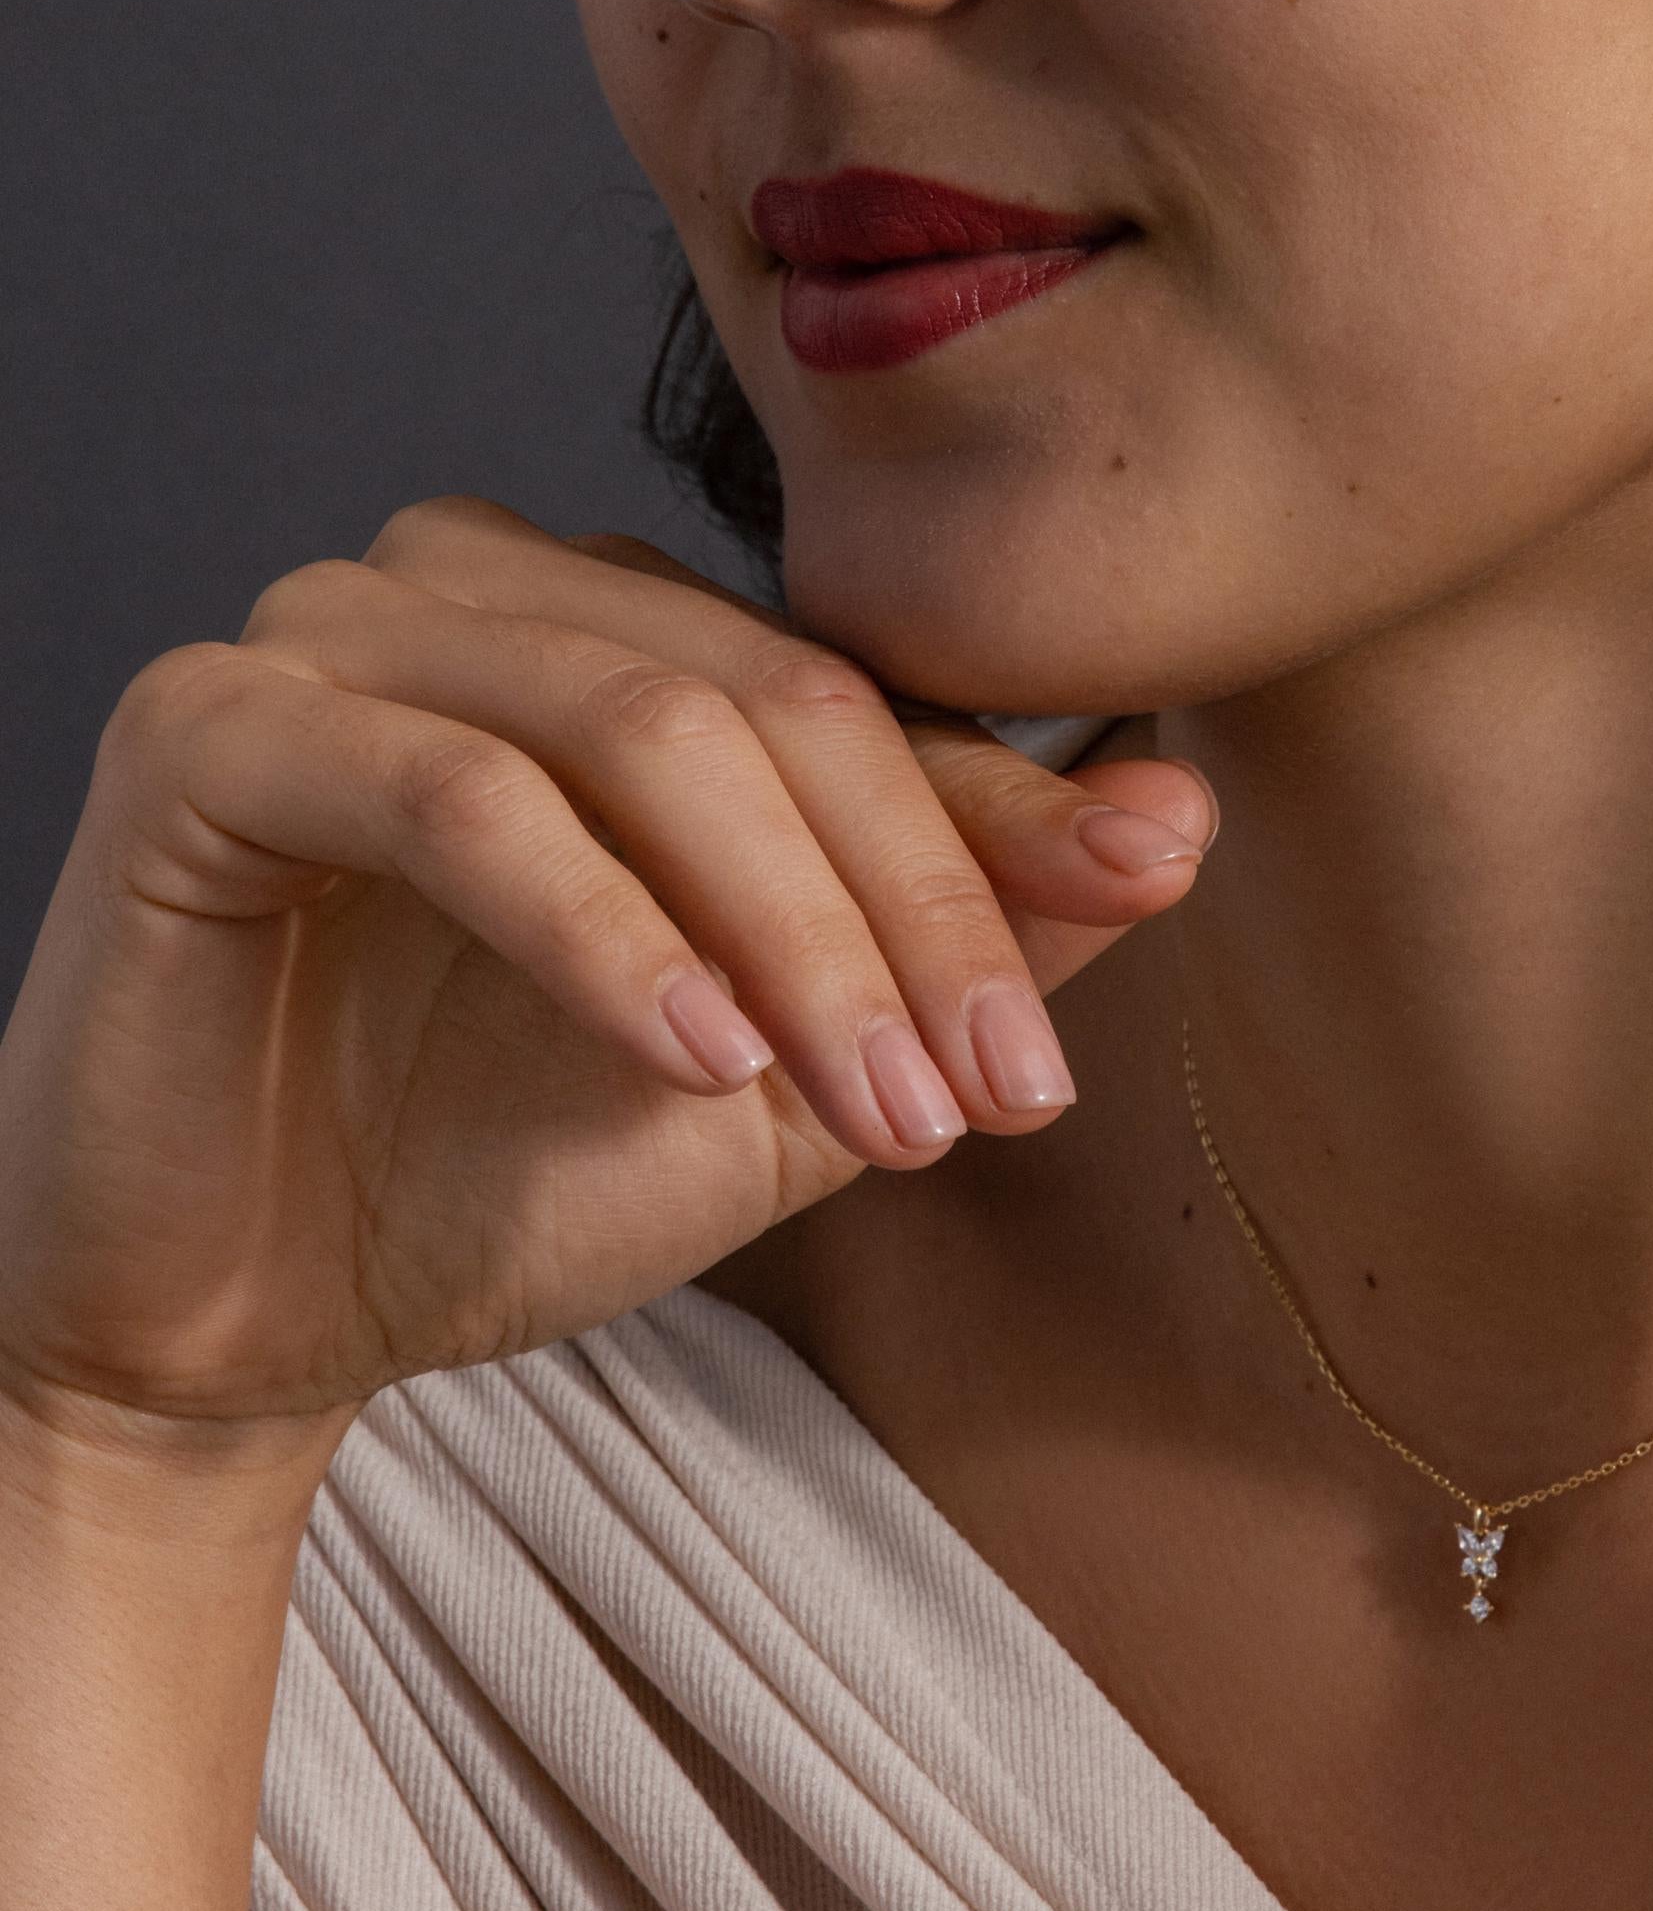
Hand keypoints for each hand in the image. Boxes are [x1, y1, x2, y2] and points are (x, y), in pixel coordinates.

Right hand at [0, 497, 1211, 1444]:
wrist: (256, 1321)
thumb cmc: (522, 1168)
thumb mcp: (804, 1062)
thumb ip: (979, 936)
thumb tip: (1185, 812)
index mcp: (628, 629)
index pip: (865, 703)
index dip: (1006, 834)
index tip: (1120, 951)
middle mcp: (488, 589)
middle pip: (777, 702)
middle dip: (914, 910)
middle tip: (990, 1093)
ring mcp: (338, 635)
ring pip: (640, 728)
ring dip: (790, 934)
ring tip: (872, 1106)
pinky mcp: (210, 728)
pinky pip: (453, 793)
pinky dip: (603, 928)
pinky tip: (693, 1058)